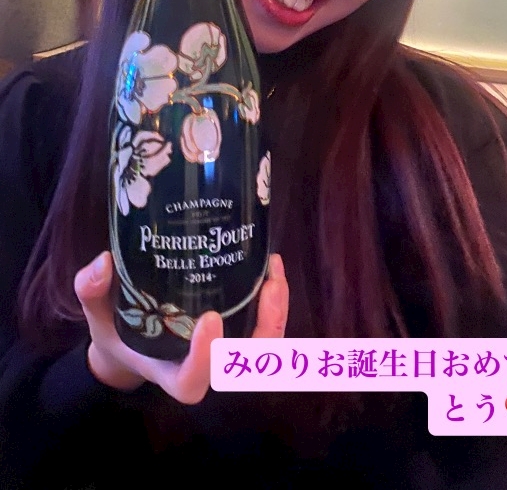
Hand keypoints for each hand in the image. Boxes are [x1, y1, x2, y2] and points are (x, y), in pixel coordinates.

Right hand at [74, 250, 287, 401]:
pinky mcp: (233, 331)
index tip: (211, 319)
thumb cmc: (115, 330)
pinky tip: (270, 263)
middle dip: (264, 329)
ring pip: (262, 348)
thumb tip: (104, 262)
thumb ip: (92, 291)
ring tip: (275, 270)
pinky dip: (273, 301)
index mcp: (169, 371)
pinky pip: (262, 326)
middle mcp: (203, 367)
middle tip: (269, 286)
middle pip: (244, 367)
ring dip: (276, 313)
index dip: (206, 358)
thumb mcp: (97, 314)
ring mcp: (222, 351)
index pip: (193, 382)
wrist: (129, 338)